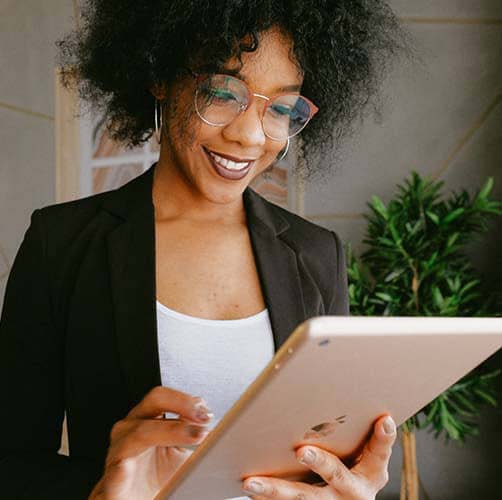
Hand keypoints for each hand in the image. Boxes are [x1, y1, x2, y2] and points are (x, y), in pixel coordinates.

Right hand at [88, 386, 213, 499]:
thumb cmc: (158, 480)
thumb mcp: (186, 457)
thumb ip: (201, 441)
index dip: (189, 401)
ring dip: (170, 431)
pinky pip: (119, 466)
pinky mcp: (112, 477)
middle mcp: (133, 427)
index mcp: (150, 418)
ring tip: (194, 437)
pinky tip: (151, 460)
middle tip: (203, 418)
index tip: (207, 413)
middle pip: (155, 400)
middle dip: (182, 404)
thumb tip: (226, 435)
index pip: (168, 397)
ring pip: (141, 430)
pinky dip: (131, 463)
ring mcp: (120, 450)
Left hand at [241, 414, 396, 498]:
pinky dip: (267, 499)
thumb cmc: (355, 469)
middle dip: (319, 462)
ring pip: (302, 498)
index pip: (379, 452)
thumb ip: (364, 435)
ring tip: (252, 482)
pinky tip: (250, 489)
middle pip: (335, 474)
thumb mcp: (366, 457)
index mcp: (371, 473)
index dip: (383, 437)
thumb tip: (372, 409)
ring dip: (275, 490)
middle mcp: (353, 491)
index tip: (383, 420)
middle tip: (301, 451)